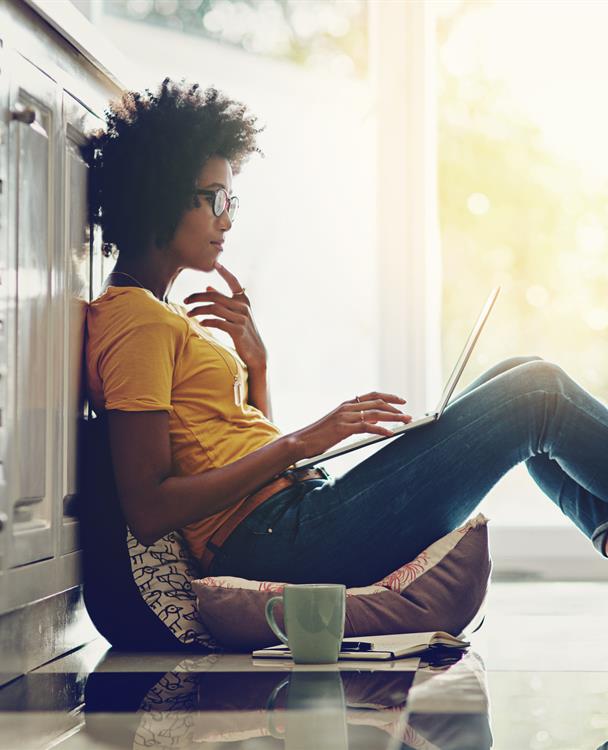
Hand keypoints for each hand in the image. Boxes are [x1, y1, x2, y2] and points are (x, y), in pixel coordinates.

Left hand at [183, 260, 266, 368]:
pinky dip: (207, 321)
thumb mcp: (236, 314)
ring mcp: (241, 318)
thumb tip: (208, 287)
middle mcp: (243, 307)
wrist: (257, 353)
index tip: (215, 263)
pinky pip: (218, 322)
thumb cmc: (243, 332)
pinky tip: (200, 323)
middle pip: (215, 296)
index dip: (225, 272)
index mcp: (244, 300)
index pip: (234, 282)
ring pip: (214, 308)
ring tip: (189, 314)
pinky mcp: (238, 330)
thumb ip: (223, 301)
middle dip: (197, 297)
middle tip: (186, 301)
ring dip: (198, 310)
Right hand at [290, 392, 412, 459]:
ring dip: (393, 418)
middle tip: (408, 415)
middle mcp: (347, 407)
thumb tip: (374, 422)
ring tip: (406, 422)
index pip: (372, 396)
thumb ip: (355, 421)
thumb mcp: (339, 425)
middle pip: (378, 403)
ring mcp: (345, 417)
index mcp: (346, 405)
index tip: (402, 401)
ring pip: (376, 414)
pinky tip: (390, 433)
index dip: (389, 397)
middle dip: (396, 408)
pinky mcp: (343, 428)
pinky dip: (381, 430)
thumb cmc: (319, 436)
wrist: (301, 441)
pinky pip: (367, 427)